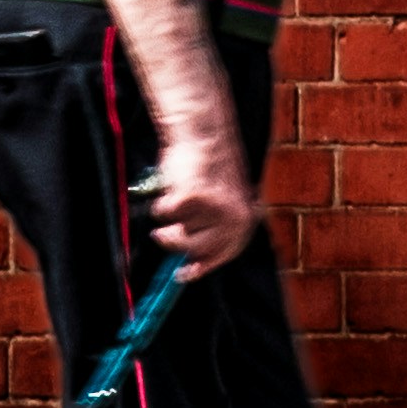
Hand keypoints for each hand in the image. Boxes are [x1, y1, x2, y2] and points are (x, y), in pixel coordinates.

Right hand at [136, 125, 260, 278]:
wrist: (204, 133)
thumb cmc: (210, 169)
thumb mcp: (221, 202)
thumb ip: (212, 230)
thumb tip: (190, 264)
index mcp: (244, 221)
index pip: (220, 256)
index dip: (199, 267)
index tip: (181, 274)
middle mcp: (235, 219)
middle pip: (195, 250)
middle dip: (175, 242)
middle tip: (162, 234)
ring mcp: (215, 209)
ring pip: (178, 234)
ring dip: (168, 222)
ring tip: (169, 205)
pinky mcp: (193, 197)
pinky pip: (165, 214)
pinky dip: (162, 204)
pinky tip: (170, 188)